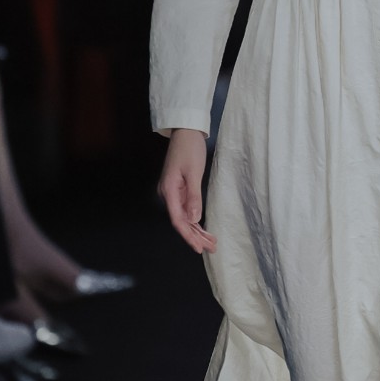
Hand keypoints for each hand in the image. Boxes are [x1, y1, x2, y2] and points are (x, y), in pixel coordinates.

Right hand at [158, 128, 216, 252]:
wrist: (185, 132)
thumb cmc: (189, 149)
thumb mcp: (194, 172)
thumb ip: (193, 196)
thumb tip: (194, 219)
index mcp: (169, 191)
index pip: (178, 220)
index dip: (188, 236)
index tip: (198, 248)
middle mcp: (168, 194)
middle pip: (181, 222)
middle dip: (195, 237)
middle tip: (211, 248)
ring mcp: (172, 192)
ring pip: (184, 217)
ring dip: (197, 231)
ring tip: (211, 243)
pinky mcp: (178, 189)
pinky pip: (186, 209)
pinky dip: (195, 220)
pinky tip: (203, 230)